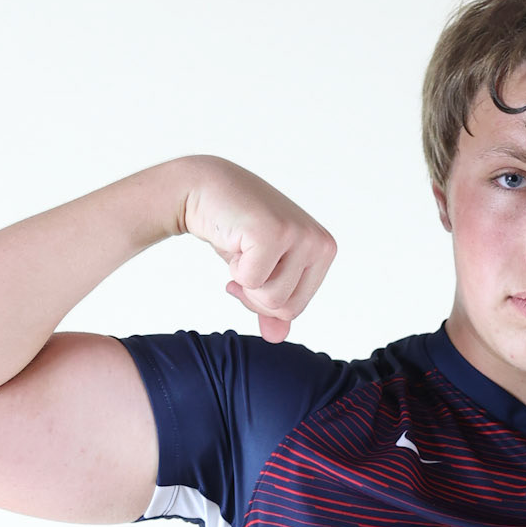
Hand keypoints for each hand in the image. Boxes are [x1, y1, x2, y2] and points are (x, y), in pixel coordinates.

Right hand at [179, 157, 337, 342]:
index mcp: (324, 251)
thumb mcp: (259, 271)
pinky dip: (234, 268)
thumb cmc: (234, 229)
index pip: (296, 309)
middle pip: (285, 309)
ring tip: (242, 246)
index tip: (253, 267)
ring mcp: (299, 235)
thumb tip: (277, 338)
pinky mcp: (274, 232)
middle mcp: (319, 242)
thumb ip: (272, 306)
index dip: (264, 300)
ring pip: (271, 299)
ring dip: (244, 280)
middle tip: (244, 258)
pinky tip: (234, 239)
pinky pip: (252, 282)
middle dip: (254, 294)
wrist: (201, 188)